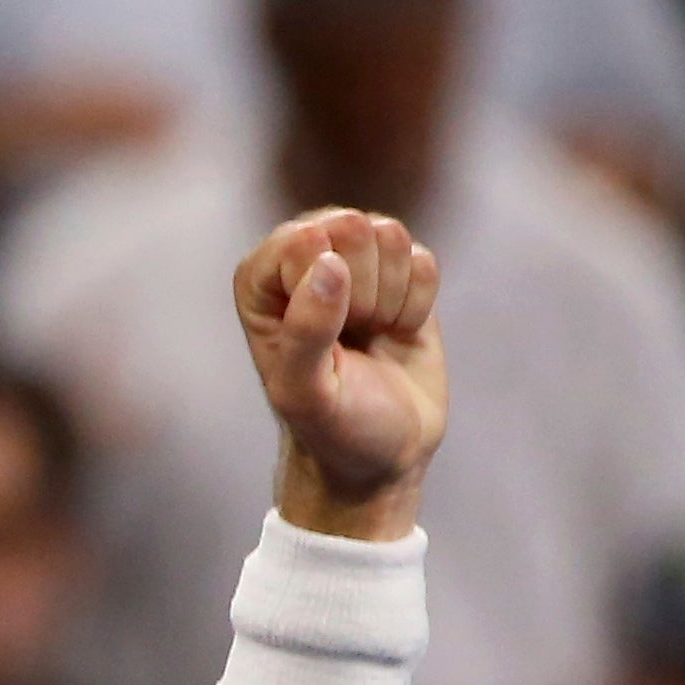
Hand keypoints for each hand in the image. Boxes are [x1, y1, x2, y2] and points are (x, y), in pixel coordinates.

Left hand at [232, 208, 444, 540]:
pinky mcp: (398, 274)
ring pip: (391, 236)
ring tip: (372, 336)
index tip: (328, 339)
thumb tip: (330, 263)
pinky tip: (396, 334)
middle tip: (353, 339)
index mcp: (261, 279)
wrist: (381, 457)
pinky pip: (423, 260)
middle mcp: (302, 259)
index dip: (330, 292)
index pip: (307, 240)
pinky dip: (418, 304)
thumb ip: (307, 328)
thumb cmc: (331, 428)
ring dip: (391, 298)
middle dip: (365, 291)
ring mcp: (353, 261)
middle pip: (353, 227)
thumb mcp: (305, 392)